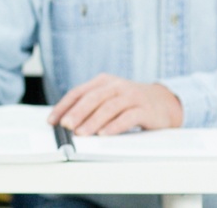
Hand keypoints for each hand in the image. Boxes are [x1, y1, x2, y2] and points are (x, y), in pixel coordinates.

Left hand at [47, 73, 182, 135]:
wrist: (164, 102)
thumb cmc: (130, 102)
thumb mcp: (108, 98)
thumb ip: (90, 107)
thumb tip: (65, 124)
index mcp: (103, 81)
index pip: (78, 92)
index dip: (63, 106)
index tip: (52, 121)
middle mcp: (116, 86)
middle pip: (92, 98)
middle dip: (76, 113)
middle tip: (66, 125)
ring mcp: (132, 96)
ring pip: (109, 107)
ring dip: (93, 121)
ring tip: (81, 133)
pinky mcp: (145, 109)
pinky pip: (128, 117)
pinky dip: (114, 126)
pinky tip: (104, 134)